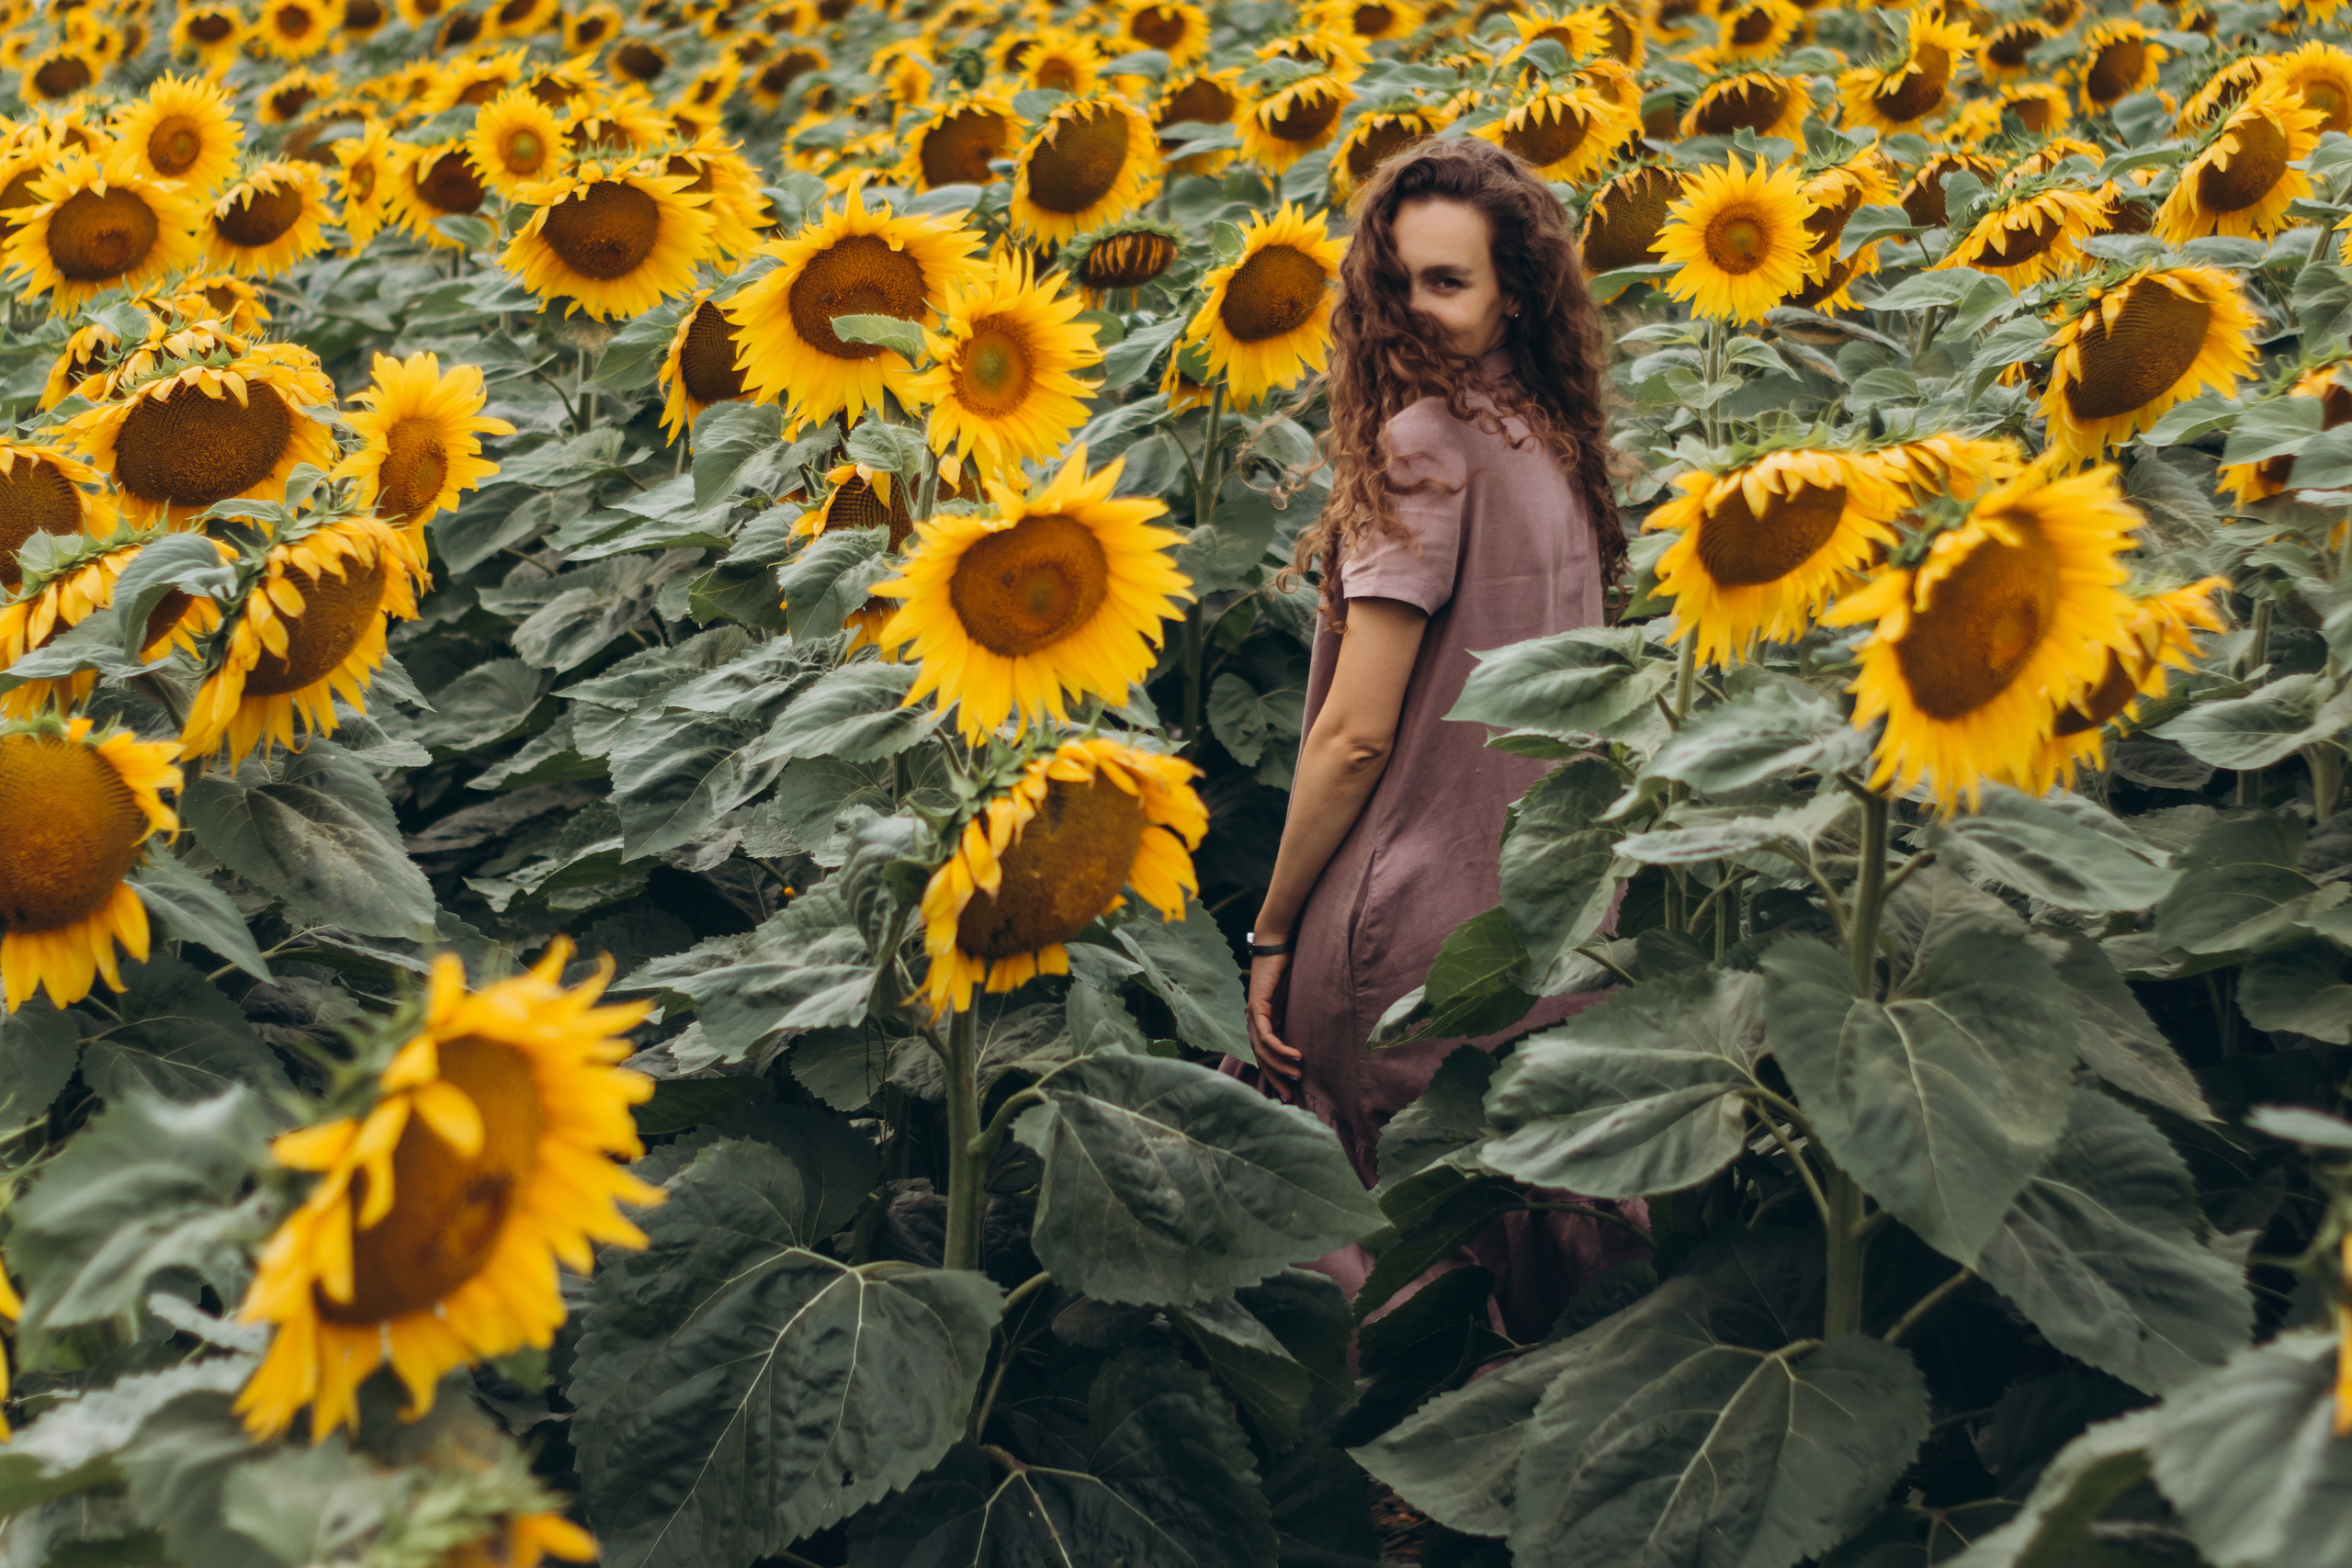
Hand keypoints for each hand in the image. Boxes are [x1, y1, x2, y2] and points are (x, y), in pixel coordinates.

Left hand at [1246, 951, 1300, 1102]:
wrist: (1280, 942)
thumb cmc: (1292, 967)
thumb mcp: (1299, 1000)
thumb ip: (1303, 1017)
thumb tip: (1321, 1035)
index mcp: (1264, 1021)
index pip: (1266, 1055)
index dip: (1277, 1074)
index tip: (1291, 1092)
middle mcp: (1255, 1020)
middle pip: (1261, 1058)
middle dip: (1275, 1079)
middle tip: (1290, 1096)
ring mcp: (1253, 1014)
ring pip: (1262, 1050)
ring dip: (1280, 1066)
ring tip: (1298, 1076)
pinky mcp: (1256, 1006)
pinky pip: (1266, 1034)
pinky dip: (1280, 1048)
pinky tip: (1295, 1056)